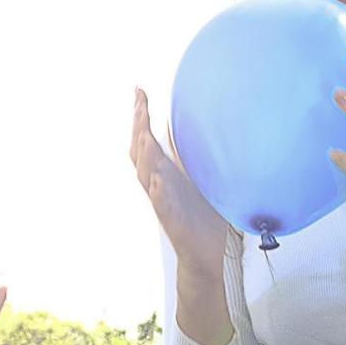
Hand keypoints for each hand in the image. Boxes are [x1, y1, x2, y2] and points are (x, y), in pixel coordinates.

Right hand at [132, 88, 238, 344]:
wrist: (207, 255)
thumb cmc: (203, 216)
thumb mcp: (199, 178)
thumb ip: (189, 154)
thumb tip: (186, 125)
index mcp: (164, 172)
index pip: (145, 138)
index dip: (140, 114)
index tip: (138, 89)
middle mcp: (158, 184)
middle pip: (139, 150)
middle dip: (138, 126)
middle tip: (139, 102)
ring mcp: (163, 202)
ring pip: (146, 174)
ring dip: (144, 153)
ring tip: (144, 131)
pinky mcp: (172, 221)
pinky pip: (162, 205)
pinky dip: (158, 192)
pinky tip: (157, 180)